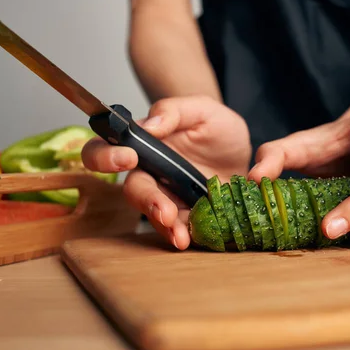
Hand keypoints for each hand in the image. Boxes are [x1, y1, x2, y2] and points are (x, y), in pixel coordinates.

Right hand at [82, 96, 251, 249]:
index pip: (107, 149)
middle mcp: (149, 173)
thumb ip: (174, 111)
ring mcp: (166, 197)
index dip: (106, 156)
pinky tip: (191, 238)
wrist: (243, 154)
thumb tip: (150, 124)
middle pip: (132, 190)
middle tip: (164, 211)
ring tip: (180, 236)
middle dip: (147, 201)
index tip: (129, 157)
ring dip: (164, 227)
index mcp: (143, 144)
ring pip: (153, 215)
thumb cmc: (216, 127)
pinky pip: (176, 229)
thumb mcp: (203, 110)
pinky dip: (183, 235)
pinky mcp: (184, 216)